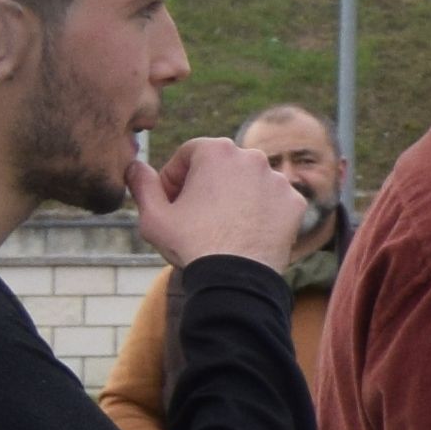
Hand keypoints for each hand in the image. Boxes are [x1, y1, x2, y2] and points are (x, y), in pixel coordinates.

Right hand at [137, 134, 307, 271]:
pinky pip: (271, 201)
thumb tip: (135, 166)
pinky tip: (244, 233)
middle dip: (205, 185)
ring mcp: (278, 180)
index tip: (171, 201)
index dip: (174, 177)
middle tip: (194, 215)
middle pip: (221, 166)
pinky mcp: (294, 202)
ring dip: (233, 197)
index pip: (189, 154)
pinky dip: (259, 212)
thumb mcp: (152, 215)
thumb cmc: (191, 244)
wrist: (236, 278)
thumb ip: (141, 184)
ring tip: (220, 226)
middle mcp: (253, 157)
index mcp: (217, 151)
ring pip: (248, 182)